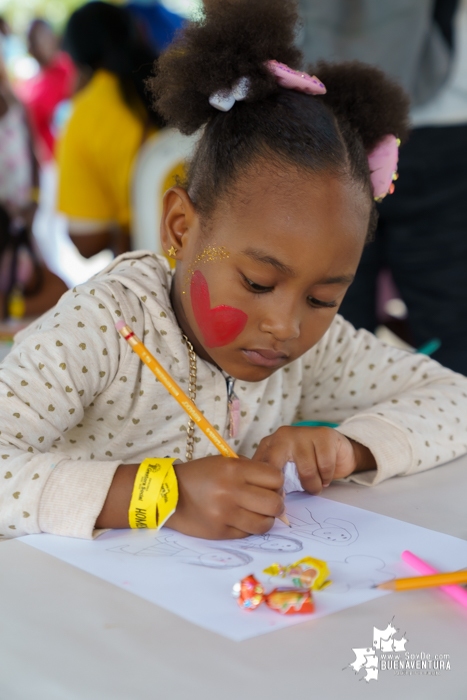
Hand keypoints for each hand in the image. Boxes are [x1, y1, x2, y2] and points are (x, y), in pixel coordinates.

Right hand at [165, 455, 284, 538]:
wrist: (169, 494)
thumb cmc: (200, 475)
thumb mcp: (223, 462)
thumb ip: (249, 470)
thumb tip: (276, 486)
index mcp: (234, 470)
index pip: (275, 478)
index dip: (277, 483)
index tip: (271, 486)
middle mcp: (231, 492)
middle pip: (274, 503)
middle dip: (276, 504)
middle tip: (269, 503)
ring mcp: (226, 514)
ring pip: (265, 524)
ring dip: (265, 519)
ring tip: (257, 513)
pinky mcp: (221, 532)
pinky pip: (248, 534)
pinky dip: (249, 528)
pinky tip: (241, 520)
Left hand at [253, 426, 375, 493]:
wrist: (335, 449)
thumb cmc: (306, 464)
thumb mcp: (285, 472)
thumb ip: (274, 482)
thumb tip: (266, 506)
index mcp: (269, 445)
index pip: (262, 469)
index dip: (271, 489)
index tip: (278, 502)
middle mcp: (283, 436)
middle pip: (277, 468)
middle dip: (288, 487)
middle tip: (297, 495)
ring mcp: (303, 433)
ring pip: (307, 470)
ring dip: (314, 485)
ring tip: (316, 485)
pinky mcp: (324, 435)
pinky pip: (325, 465)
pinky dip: (327, 476)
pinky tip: (326, 475)